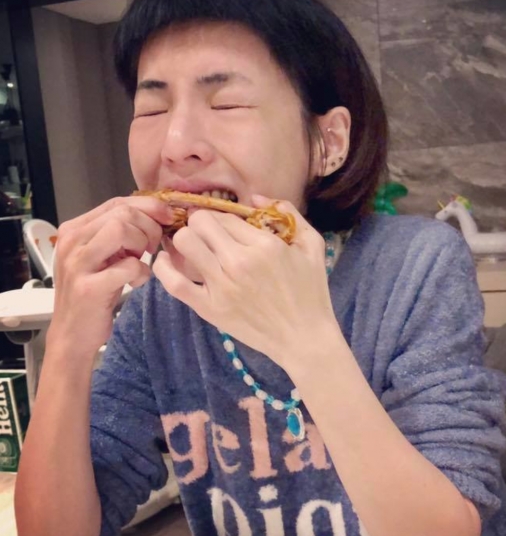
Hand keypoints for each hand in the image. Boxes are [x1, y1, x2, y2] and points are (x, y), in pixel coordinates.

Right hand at [49, 196, 173, 359]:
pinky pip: (128, 266)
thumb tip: (156, 215)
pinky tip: (136, 282)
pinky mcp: (89, 287)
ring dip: (143, 244)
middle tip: (153, 248)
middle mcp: (72, 241)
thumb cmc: (94, 294)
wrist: (72, 335)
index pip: (117, 202)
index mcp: (74, 230)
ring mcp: (78, 263)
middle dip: (149, 227)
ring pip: (121, 229)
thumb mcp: (102, 257)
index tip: (167, 219)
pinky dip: (141, 273)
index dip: (148, 207)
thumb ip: (120, 235)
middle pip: (122, 212)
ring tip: (142, 261)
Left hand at [152, 195, 337, 367]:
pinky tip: (165, 260)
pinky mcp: (209, 308)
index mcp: (264, 245)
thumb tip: (256, 197)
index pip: (227, 216)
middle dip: (202, 224)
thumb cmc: (311, 292)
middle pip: (200, 223)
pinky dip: (163, 267)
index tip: (224, 225)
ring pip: (184, 243)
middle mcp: (238, 262)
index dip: (223, 216)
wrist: (304, 338)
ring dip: (185, 240)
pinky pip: (173, 282)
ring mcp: (221, 286)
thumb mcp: (312, 245)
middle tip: (208, 234)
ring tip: (193, 247)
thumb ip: (288, 214)